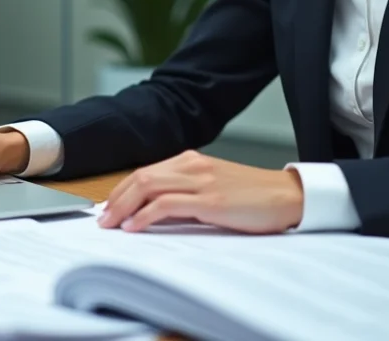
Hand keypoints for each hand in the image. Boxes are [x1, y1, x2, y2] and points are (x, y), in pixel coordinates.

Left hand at [97, 150, 303, 233]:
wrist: (286, 196)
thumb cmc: (252, 196)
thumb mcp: (213, 188)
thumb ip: (185, 193)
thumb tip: (153, 211)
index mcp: (192, 160)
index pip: (145, 172)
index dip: (121, 190)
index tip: (108, 207)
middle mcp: (193, 165)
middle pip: (141, 177)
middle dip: (116, 199)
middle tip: (102, 220)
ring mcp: (201, 181)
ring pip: (148, 187)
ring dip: (123, 207)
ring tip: (111, 225)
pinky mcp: (210, 200)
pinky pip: (167, 204)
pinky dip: (145, 215)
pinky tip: (134, 227)